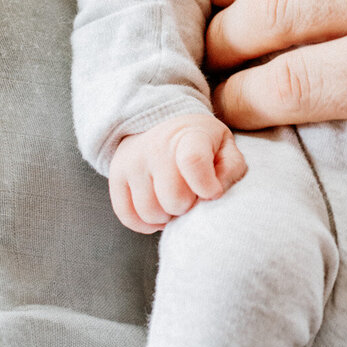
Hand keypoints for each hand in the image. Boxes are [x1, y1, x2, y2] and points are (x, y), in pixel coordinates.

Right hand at [108, 112, 246, 233]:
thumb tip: (215, 193)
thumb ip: (230, 169)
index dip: (206, 186)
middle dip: (187, 206)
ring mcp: (132, 162)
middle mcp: (155, 147)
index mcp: (189, 136)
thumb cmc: (200, 143)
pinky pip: (128, 216)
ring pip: (150, 212)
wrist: (161, 123)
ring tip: (174, 201)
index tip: (212, 193)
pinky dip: (145, 223)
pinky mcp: (116, 177)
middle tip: (191, 196)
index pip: (193, 162)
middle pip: (173, 199)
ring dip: (167, 216)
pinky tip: (158, 211)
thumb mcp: (224, 147)